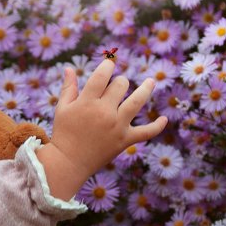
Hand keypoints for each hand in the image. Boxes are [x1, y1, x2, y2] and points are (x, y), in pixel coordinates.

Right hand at [38, 59, 166, 198]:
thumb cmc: (64, 133)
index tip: (109, 64)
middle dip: (120, 82)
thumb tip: (70, 68)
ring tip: (151, 81)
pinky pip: (146, 132)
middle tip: (116, 86)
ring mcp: (117, 126)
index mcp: (87, 102)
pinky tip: (163, 119)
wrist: (69, 162)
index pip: (102, 76)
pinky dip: (157, 126)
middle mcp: (104, 112)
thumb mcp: (62, 108)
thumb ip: (69, 87)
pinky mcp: (125, 140)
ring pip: (137, 101)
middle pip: (121, 86)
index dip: (107, 66)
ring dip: (146, 89)